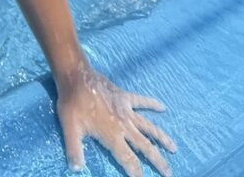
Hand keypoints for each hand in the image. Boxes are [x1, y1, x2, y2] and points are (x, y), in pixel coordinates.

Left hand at [56, 65, 176, 176]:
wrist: (76, 77)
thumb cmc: (72, 104)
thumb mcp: (69, 129)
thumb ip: (74, 150)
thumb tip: (76, 169)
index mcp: (112, 136)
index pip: (128, 159)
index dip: (136, 172)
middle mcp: (124, 125)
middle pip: (146, 147)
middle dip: (158, 161)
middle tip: (169, 173)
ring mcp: (127, 110)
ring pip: (149, 127)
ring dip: (162, 138)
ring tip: (174, 148)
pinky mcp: (125, 97)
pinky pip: (142, 101)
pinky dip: (152, 104)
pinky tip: (163, 107)